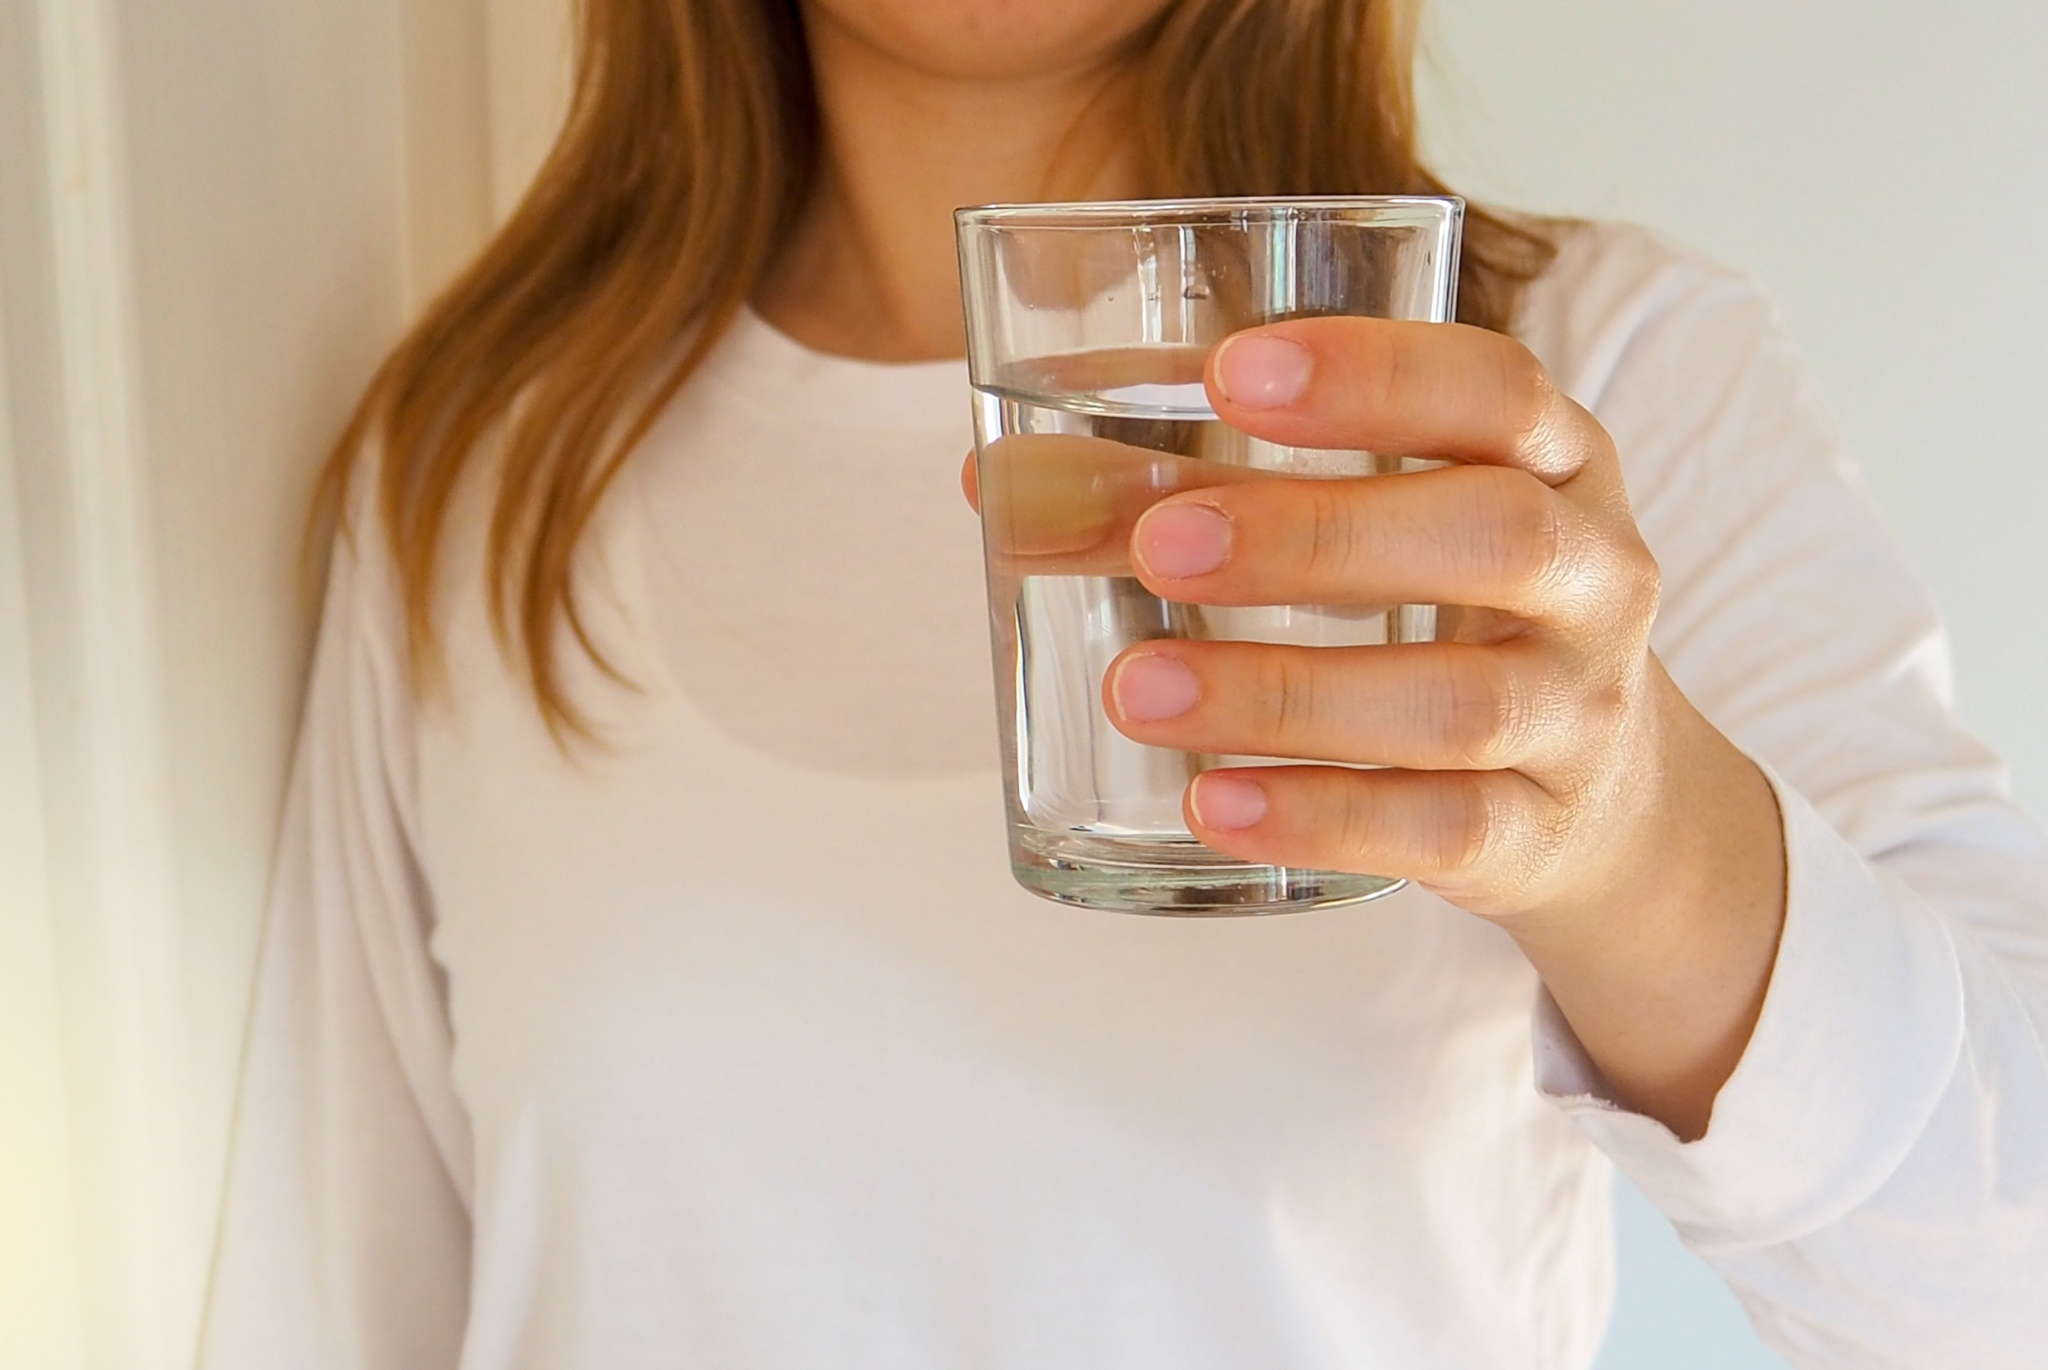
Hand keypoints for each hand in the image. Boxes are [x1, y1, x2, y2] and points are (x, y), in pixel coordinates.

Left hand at [1100, 320, 1787, 1137]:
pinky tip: (1210, 804)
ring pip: (1457, 704)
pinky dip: (1320, 818)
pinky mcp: (1539, 833)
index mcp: (1554, 458)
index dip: (1374, 373)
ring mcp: (1578, 713)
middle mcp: (1594, 575)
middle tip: (1156, 545)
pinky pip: (1444, 830)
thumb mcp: (1375, 526)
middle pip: (1489, 537)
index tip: (1227, 373)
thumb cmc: (1447, 614)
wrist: (1605, 803)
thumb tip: (999, 487)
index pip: (1497, 389)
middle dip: (1315, 536)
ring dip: (1282, 692)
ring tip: (1133, 689)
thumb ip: (1203, 491)